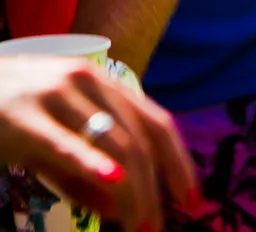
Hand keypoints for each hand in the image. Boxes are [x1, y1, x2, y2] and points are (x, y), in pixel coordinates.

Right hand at [0, 56, 198, 226]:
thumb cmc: (5, 111)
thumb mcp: (53, 135)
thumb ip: (84, 169)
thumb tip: (117, 208)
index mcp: (103, 83)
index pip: (157, 123)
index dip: (179, 162)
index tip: (193, 200)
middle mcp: (88, 83)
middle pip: (139, 141)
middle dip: (155, 189)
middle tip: (157, 228)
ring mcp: (56, 95)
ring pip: (113, 146)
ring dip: (132, 192)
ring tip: (137, 226)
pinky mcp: (23, 118)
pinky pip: (64, 144)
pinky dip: (93, 164)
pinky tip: (114, 183)